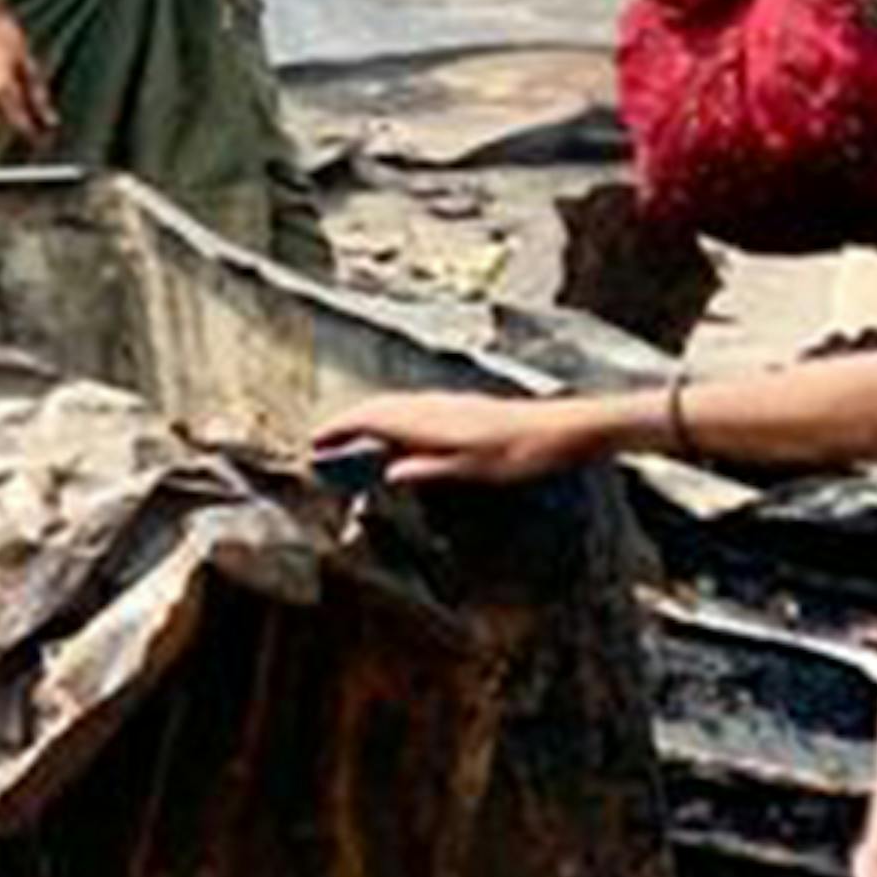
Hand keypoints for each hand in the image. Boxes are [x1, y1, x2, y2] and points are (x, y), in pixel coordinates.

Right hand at [0, 0, 51, 146]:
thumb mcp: (26, 60)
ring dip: (5, 118)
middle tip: (37, 132)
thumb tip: (50, 119)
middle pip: (2, 121)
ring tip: (22, 118)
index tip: (45, 140)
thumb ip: (37, 92)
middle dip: (19, 127)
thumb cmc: (3, 32)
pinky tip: (2, 101)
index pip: (18, 121)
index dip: (32, 132)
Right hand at [309, 390, 617, 488]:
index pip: (369, 420)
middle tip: (322, 441)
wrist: (562, 428)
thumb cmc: (521, 453)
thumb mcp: (474, 471)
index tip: (314, 443)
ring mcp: (446, 402)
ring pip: (392, 404)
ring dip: (365, 417)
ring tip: (350, 436)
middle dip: (345, 421)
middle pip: (375, 407)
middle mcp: (432, 405)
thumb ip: (428, 469)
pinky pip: (409, 405)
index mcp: (428, 421)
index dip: (339, 430)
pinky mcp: (460, 406)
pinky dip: (389, 415)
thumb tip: (388, 474)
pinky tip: (398, 430)